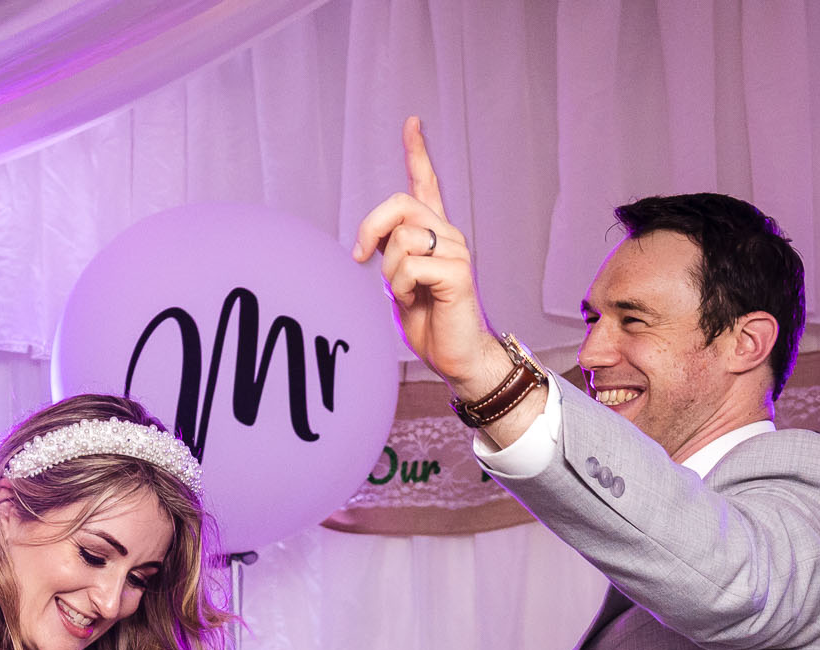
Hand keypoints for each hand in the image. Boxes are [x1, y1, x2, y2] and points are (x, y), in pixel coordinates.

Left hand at [351, 117, 508, 398]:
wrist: (456, 357)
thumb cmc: (429, 323)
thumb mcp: (398, 282)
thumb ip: (389, 254)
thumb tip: (370, 242)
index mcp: (434, 234)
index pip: (427, 184)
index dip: (418, 152)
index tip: (411, 123)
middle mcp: (449, 235)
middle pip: (400, 204)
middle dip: (370, 228)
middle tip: (361, 258)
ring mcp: (457, 251)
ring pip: (401, 239)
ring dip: (390, 272)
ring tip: (406, 294)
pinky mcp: (458, 273)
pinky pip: (411, 266)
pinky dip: (402, 288)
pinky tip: (417, 302)